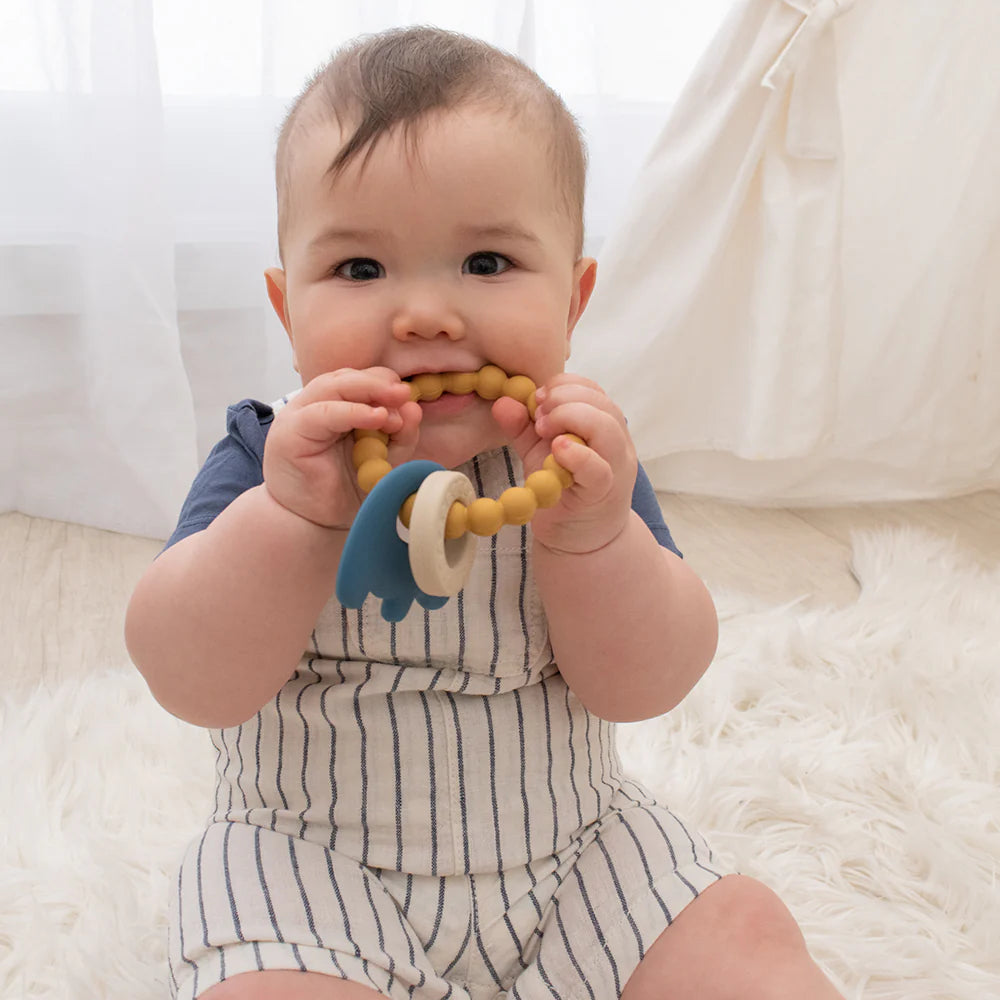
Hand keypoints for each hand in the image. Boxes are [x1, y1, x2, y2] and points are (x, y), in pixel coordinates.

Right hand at [262, 368, 421, 528]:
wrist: (313, 524)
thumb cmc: (344, 492)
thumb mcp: (383, 461)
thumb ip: (399, 437)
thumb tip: (413, 408)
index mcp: (335, 407)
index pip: (359, 380)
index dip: (384, 383)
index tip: (408, 395)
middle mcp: (315, 406)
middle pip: (346, 378)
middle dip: (378, 383)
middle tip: (404, 394)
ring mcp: (299, 415)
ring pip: (333, 387)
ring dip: (367, 392)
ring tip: (392, 409)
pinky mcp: (290, 432)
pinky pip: (323, 413)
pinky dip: (351, 412)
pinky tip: (376, 418)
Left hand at [491, 373, 636, 554]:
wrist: (578, 536)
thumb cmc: (562, 488)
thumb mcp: (539, 451)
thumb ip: (523, 426)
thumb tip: (503, 401)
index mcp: (603, 424)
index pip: (592, 388)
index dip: (562, 386)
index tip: (536, 400)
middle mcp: (617, 441)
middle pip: (600, 402)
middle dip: (562, 400)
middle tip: (537, 418)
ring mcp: (615, 466)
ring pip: (605, 427)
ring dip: (569, 418)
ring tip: (544, 431)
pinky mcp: (604, 492)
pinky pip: (597, 467)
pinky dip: (577, 453)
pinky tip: (557, 449)